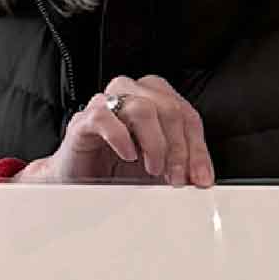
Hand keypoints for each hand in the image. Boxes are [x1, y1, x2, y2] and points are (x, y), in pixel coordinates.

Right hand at [17, 75, 213, 187]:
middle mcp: (132, 96)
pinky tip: (128, 155)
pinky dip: (121, 137)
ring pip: (142, 108)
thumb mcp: (158, 170)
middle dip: (179, 148)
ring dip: (155, 143)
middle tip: (177, 178)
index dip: (198, 148)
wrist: (76, 183)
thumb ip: (180, 167)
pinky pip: (104, 116)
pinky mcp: (83, 120)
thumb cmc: (115, 171)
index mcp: (154, 101)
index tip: (202, 177)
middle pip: (169, 108)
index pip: (186, 115)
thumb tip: (202, 179)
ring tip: (153, 168)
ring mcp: (106, 105)